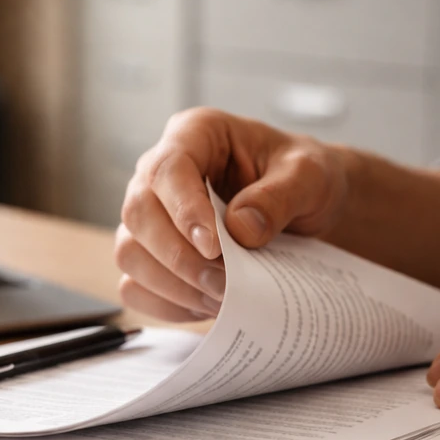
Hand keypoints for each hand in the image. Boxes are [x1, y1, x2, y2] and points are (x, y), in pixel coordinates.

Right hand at [115, 107, 346, 320]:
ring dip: (172, 284)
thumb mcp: (310, 177)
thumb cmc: (304, 180)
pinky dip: (167, 303)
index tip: (214, 248)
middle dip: (178, 257)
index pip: (168, 167)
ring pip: (129, 251)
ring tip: (220, 298)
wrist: (310, 212)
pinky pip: (135, 286)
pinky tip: (206, 305)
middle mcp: (162, 173)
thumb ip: (280, 196)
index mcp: (196, 134)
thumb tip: (241, 229)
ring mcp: (152, 216)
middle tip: (223, 284)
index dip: (184, 209)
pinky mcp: (152, 256)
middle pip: (138, 212)